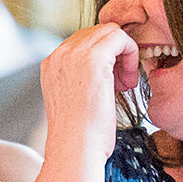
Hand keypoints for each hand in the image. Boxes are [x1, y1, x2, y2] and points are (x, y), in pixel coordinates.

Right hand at [40, 23, 139, 159]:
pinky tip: (129, 80)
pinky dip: (131, 54)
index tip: (112, 82)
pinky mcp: (93, 58)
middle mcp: (59, 55)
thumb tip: (105, 71)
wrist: (75, 150)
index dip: (104, 57)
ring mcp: (74, 54)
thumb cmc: (79, 137)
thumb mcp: (74, 101)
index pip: (83, 42)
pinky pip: (120, 38)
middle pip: (96, 33)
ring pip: (109, 31)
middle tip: (121, 82)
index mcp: (51, 64)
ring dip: (124, 54)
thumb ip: (82, 79)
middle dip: (115, 53)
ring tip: (125, 83)